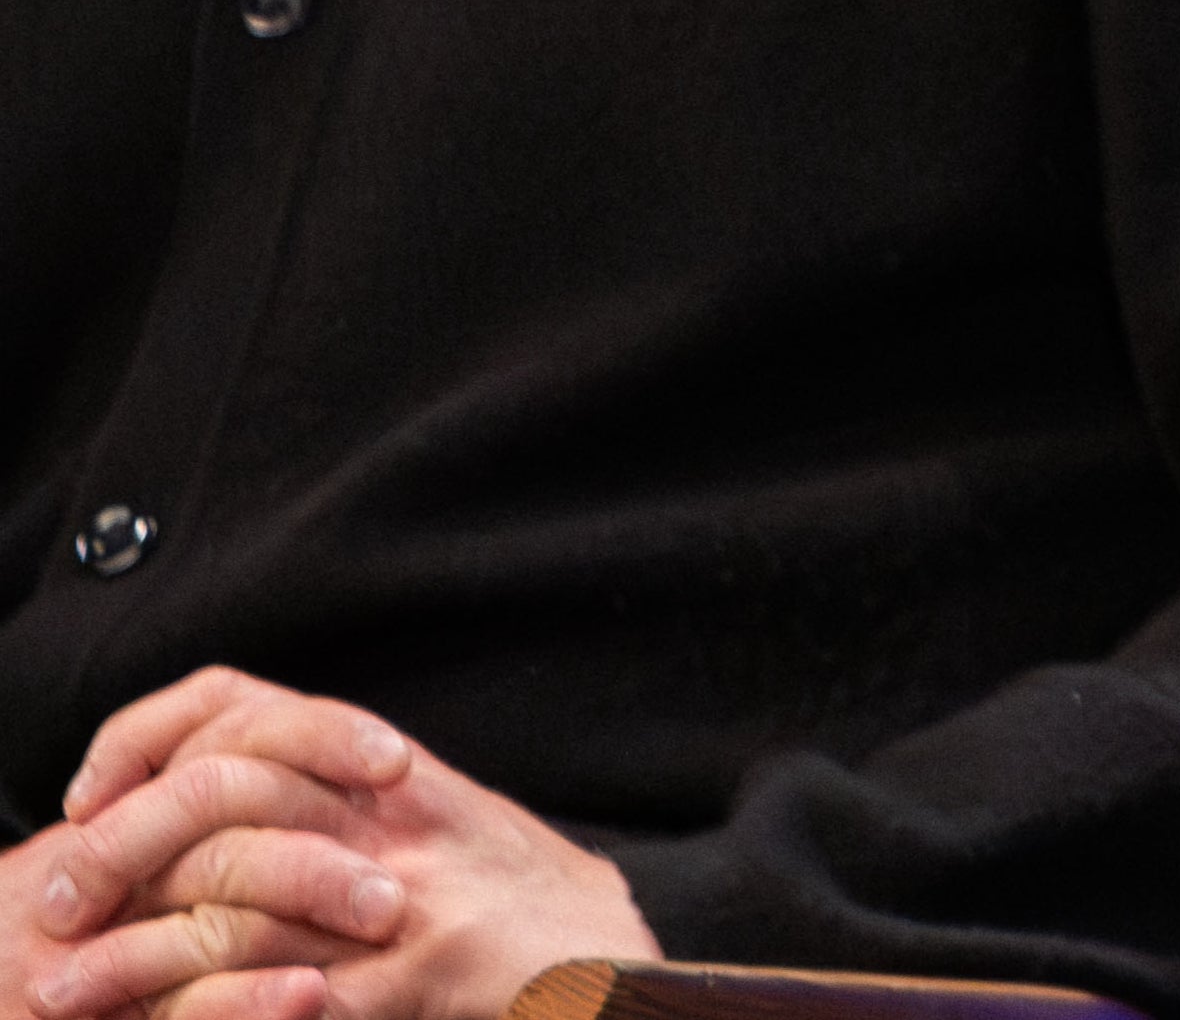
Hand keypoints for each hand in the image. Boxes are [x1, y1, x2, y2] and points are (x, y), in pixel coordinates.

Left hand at [17, 670, 649, 1019]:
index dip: (145, 739)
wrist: (606, 971)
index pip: (242, 708)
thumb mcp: (441, 814)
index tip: (91, 794)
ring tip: (66, 993)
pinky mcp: (404, 988)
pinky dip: (203, 1017)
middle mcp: (388, 822)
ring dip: (126, 959)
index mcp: (389, 773)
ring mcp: (395, 905)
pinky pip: (272, 1000)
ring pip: (225, 910)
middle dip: (113, 851)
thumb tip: (212, 788)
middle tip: (54, 904)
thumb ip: (342, 793)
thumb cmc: (524, 903)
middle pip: (217, 798)